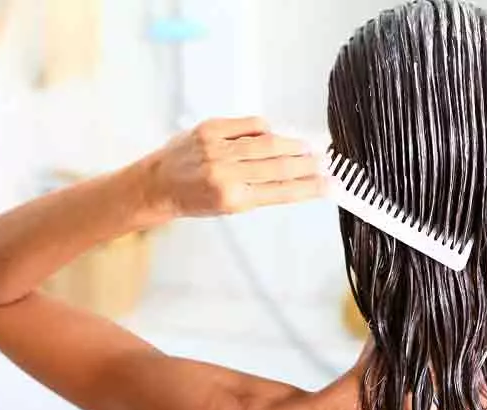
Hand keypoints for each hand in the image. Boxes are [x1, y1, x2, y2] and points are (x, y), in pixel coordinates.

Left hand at [147, 117, 325, 216]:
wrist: (157, 186)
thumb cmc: (192, 199)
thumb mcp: (228, 207)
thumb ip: (259, 191)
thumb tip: (293, 176)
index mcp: (232, 199)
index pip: (282, 192)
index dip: (309, 188)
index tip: (329, 185)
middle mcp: (225, 173)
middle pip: (279, 165)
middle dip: (307, 164)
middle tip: (325, 163)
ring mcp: (218, 149)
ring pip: (267, 143)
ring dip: (293, 145)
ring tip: (309, 148)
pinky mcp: (210, 129)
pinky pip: (248, 125)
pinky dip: (266, 128)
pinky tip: (276, 134)